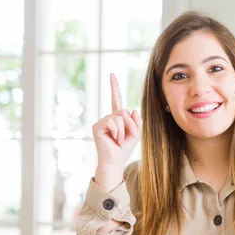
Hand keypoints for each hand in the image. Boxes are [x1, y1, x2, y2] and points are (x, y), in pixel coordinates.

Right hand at [92, 73, 142, 189]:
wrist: (116, 160)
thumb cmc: (125, 148)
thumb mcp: (136, 133)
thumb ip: (137, 121)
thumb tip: (132, 110)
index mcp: (117, 118)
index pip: (116, 99)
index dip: (114, 87)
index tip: (111, 74)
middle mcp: (108, 117)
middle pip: (123, 111)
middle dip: (131, 124)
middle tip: (131, 136)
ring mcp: (102, 121)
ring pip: (119, 116)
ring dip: (124, 130)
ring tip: (120, 140)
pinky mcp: (97, 126)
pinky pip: (112, 122)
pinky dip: (118, 132)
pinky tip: (114, 139)